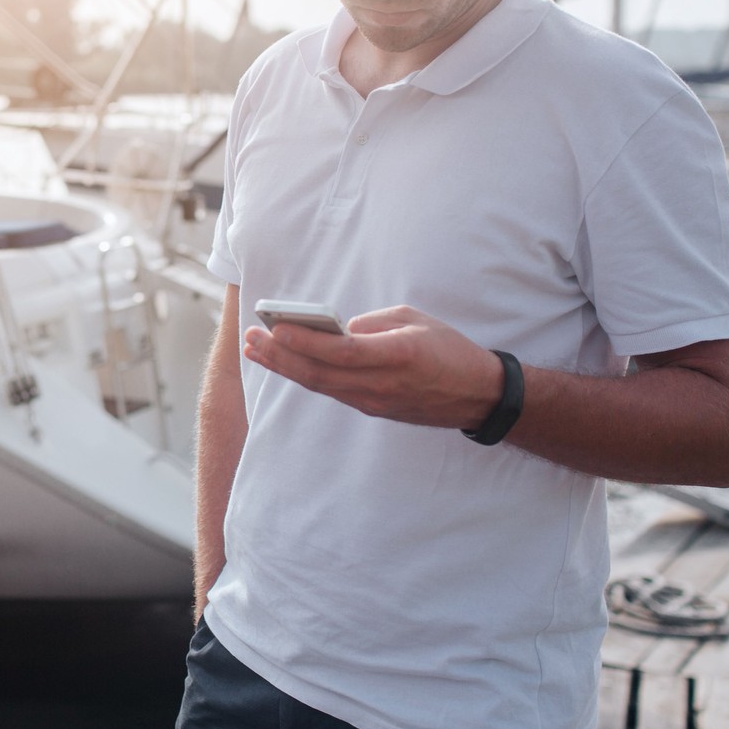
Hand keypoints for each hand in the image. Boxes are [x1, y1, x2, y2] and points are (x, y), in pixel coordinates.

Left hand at [241, 304, 503, 429]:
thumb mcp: (415, 320)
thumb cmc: (448, 349)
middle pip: (320, 374)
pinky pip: (333, 391)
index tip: (275, 326)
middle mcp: (382, 383)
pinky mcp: (373, 409)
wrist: (477, 396)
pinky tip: (287, 364)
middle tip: (252, 338)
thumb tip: (338, 330)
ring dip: (286, 368)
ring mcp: (376, 401)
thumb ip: (373, 323)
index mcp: (397, 355)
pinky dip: (306, 377)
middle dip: (280, 356)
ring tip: (257, 350)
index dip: (304, 341)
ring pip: (320, 386)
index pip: (340, 352)